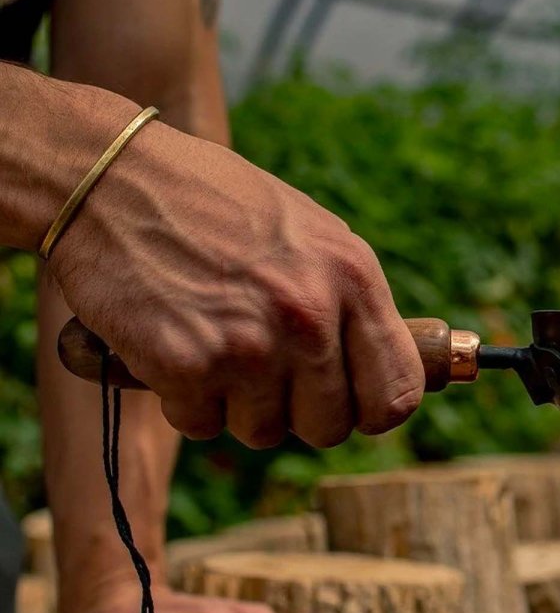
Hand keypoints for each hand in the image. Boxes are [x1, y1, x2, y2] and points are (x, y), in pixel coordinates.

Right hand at [47, 94, 422, 447]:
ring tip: (214, 342)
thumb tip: (380, 367)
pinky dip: (184, 400)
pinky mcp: (186, 366)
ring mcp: (249, 345)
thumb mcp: (310, 232)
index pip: (397, 393)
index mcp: (352, 276)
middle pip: (328, 427)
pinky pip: (201, 425)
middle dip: (296, 410)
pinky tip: (174, 346)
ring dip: (236, 404)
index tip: (348, 404)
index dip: (371, 411)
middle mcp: (310, 315)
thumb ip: (349, 299)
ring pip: (264, 433)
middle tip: (263, 370)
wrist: (109, 179)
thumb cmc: (213, 203)